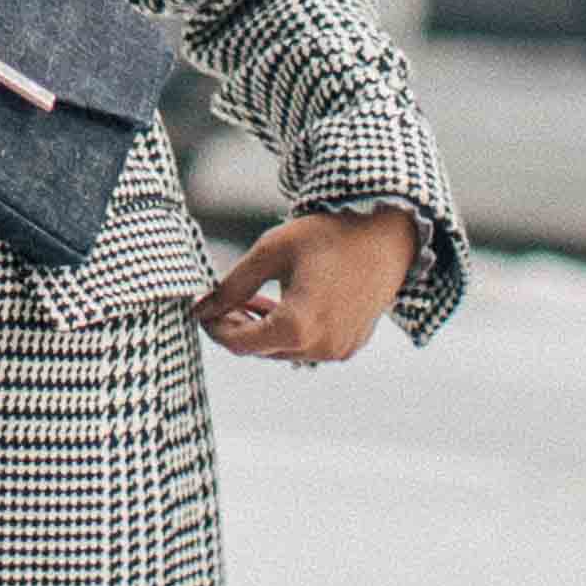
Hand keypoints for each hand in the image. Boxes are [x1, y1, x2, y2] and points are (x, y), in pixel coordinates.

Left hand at [197, 205, 416, 368]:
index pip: (238, 344)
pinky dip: (291, 331)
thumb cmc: (328, 236)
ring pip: (283, 350)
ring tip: (255, 298)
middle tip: (225, 300)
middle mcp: (319, 348)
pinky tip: (284, 304)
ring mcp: (337, 350)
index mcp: (296, 327)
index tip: (203, 310)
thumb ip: (232, 285)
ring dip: (264, 329)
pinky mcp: (349, 345)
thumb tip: (200, 308)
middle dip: (237, 327)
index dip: (215, 328)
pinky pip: (309, 347)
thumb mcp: (270, 252)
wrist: (385, 234)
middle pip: (260, 349)